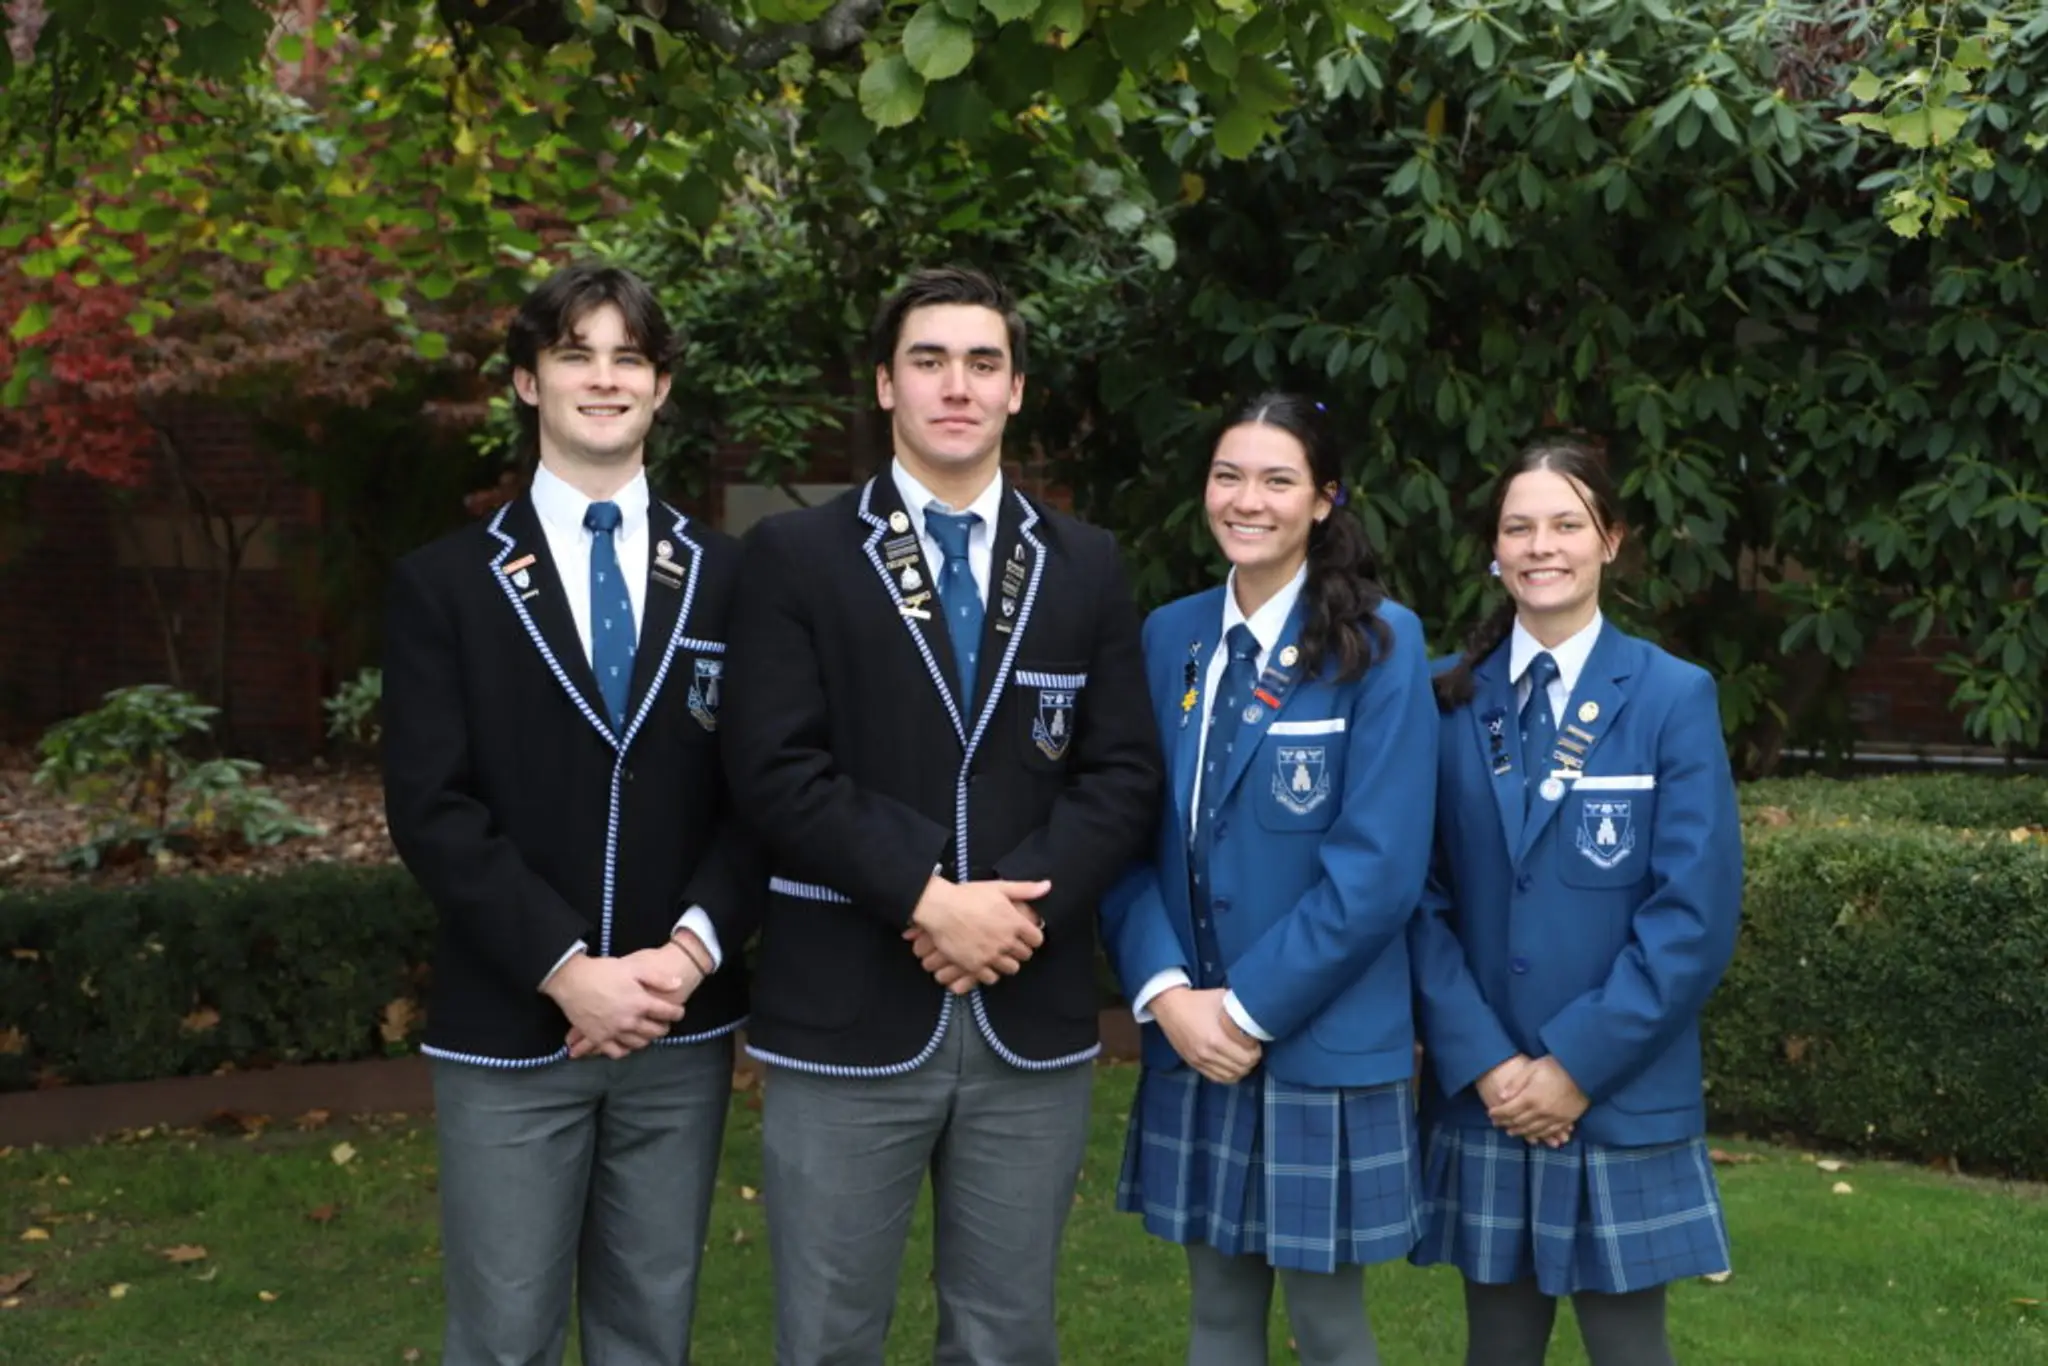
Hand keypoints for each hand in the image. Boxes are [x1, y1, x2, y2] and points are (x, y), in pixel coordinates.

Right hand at [547, 951, 685, 1060]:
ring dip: (647, 1040)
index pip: (668, 1013)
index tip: (679, 1012)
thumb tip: (678, 984)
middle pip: (655, 1031)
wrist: (571, 980)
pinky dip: (624, 1050)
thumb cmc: (603, 971)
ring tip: (648, 1034)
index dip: (677, 1013)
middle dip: (664, 1028)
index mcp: (640, 1003)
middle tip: (665, 1025)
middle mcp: (629, 1021)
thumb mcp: (634, 968)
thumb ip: (658, 978)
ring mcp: (613, 1032)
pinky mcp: (598, 1038)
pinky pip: (616, 1052)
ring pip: (638, 1043)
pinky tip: (627, 1045)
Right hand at [905, 876, 1047, 987]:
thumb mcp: (999, 887)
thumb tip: (1048, 886)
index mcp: (1015, 923)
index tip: (1025, 935)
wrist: (940, 909)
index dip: (1032, 937)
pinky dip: (991, 972)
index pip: (1037, 939)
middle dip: (1020, 949)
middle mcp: (1006, 942)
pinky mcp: (975, 966)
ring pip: (1011, 968)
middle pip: (1025, 955)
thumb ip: (1025, 889)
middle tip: (1010, 943)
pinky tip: (985, 963)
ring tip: (999, 954)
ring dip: (1007, 962)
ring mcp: (991, 956)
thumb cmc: (968, 895)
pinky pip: (992, 978)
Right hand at [1151, 987, 1261, 1084]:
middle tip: (1253, 1049)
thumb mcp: (1223, 998)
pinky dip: (1228, 1075)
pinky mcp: (1194, 1063)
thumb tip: (1261, 1010)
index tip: (1256, 1040)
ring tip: (1243, 1057)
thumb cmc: (1199, 1000)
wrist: (1170, 1006)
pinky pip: (1217, 1078)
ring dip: (1241, 1068)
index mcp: (1217, 1039)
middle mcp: (1208, 1053)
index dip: (1257, 1048)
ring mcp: (1200, 1060)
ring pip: (1231, 1076)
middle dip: (1252, 1059)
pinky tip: (1232, 1065)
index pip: (1249, 1056)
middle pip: (1242, 1068)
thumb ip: (1241, 1007)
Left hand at [1486, 1056, 1587, 1144]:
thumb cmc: (1557, 1066)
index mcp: (1531, 1098)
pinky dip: (1539, 1135)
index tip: (1490, 1113)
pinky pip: (1550, 1132)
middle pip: (1519, 1122)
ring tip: (1511, 1132)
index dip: (1498, 1113)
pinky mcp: (1566, 1120)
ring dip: (1520, 1132)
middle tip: (1497, 1124)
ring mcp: (1555, 1118)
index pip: (1509, 1110)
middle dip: (1506, 1123)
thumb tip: (1501, 1096)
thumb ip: (1516, 1082)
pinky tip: (1533, 1135)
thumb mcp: (1533, 1067)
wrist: (1584, 1071)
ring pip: (1533, 1130)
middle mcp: (1541, 1111)